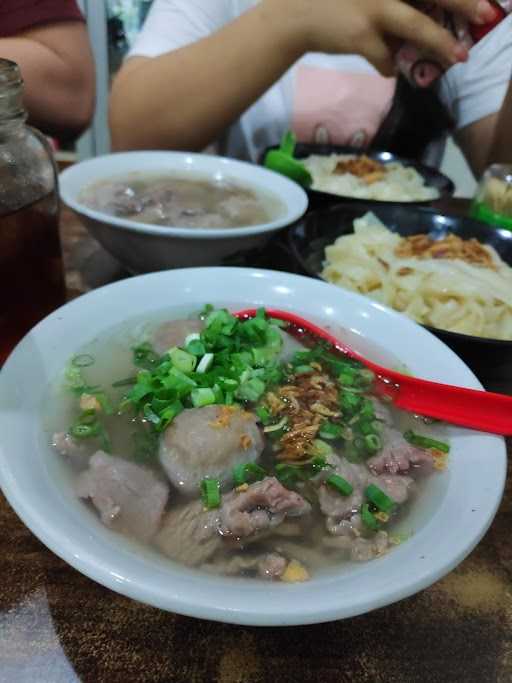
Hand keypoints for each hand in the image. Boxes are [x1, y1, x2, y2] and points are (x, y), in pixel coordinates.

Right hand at [268, 0, 497, 74]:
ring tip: (458, 57)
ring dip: (440, 44)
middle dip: (463, 4)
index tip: (478, 1)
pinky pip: (385, 57)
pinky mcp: (361, 35)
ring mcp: (373, 7)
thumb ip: (389, 1)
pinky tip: (386, 68)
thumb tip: (418, 14)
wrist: (292, 14)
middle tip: (485, 14)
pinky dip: (388, 66)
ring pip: (417, 27)